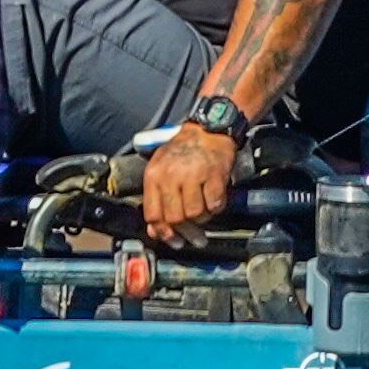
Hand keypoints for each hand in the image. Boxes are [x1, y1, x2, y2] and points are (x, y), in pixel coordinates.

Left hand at [138, 122, 239, 241]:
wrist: (209, 129)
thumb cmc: (183, 150)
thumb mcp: (161, 168)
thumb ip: (156, 199)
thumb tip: (155, 230)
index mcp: (154, 175)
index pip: (152, 214)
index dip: (162, 232)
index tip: (172, 239)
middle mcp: (170, 175)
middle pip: (175, 218)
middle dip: (185, 230)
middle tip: (194, 236)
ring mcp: (193, 175)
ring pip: (195, 214)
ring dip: (202, 217)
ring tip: (204, 209)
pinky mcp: (214, 175)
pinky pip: (214, 205)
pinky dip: (216, 207)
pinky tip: (214, 199)